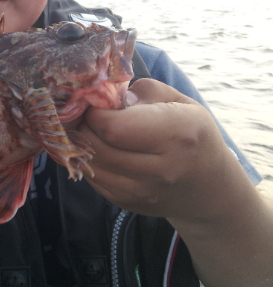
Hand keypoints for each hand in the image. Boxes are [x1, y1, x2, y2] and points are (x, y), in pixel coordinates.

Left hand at [78, 78, 236, 220]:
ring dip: (84, 144)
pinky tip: (101, 149)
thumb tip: (111, 96)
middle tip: (90, 115)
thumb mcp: (181, 103)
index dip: (96, 112)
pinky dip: (90, 161)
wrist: (209, 188)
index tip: (98, 103)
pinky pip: (93, 179)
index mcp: (179, 134)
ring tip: (93, 130)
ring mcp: (144, 192)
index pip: (114, 126)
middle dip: (85, 126)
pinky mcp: (128, 204)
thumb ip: (145, 90)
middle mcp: (162, 168)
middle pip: (98, 146)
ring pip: (91, 164)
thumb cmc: (192, 134)